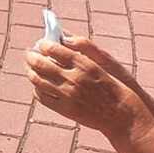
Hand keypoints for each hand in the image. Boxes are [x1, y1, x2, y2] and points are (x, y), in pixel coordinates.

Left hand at [24, 35, 139, 133]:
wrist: (124, 116)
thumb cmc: (116, 85)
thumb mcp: (105, 62)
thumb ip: (83, 47)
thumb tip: (63, 36)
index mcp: (84, 64)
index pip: (53, 49)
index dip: (43, 44)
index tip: (41, 43)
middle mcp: (73, 79)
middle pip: (40, 63)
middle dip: (31, 56)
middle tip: (29, 54)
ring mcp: (68, 95)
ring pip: (37, 80)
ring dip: (30, 71)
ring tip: (30, 68)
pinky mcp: (65, 110)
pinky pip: (42, 97)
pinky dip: (36, 88)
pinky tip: (39, 85)